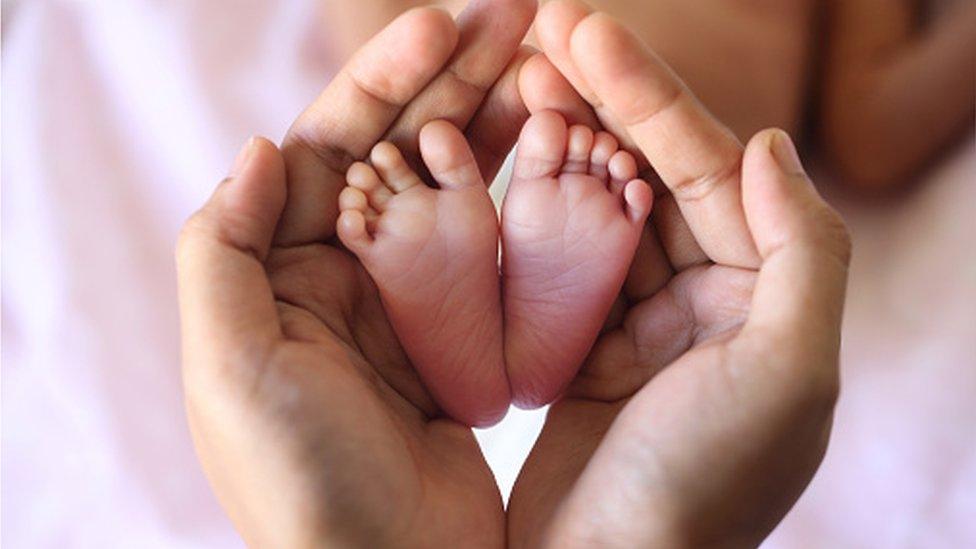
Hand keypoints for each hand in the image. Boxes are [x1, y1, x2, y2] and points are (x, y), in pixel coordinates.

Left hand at [176, 1, 534, 544]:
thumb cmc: (302, 484)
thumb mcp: (232, 367)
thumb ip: (223, 251)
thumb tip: (260, 147)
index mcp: (276, 271)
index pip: (328, 145)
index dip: (384, 81)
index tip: (443, 25)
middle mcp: (339, 277)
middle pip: (397, 153)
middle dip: (453, 82)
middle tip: (519, 18)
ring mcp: (405, 305)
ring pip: (452, 192)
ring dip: (497, 128)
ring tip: (552, 68)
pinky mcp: (459, 340)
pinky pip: (492, 254)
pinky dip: (523, 203)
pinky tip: (561, 158)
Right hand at [507, 2, 851, 545]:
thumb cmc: (701, 486)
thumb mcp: (788, 370)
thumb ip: (804, 249)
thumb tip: (767, 143)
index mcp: (766, 295)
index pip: (706, 168)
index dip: (647, 94)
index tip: (583, 28)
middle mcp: (710, 299)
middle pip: (651, 173)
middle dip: (601, 99)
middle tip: (544, 29)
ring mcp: (641, 319)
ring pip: (601, 207)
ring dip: (565, 142)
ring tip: (520, 77)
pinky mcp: (582, 344)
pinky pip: (560, 259)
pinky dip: (537, 208)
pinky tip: (509, 159)